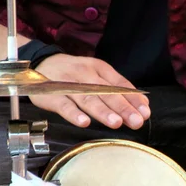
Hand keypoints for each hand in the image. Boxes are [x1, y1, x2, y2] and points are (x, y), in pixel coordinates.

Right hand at [31, 54, 149, 129]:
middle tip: (136, 121)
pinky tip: (84, 122)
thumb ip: (119, 89)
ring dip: (103, 111)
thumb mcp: (98, 75)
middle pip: (106, 93)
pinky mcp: (51, 94)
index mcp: (100, 69)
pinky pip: (64, 105)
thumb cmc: (75, 74)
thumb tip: (143, 105)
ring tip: (116, 122)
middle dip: (123, 108)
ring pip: (88, 99)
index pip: (120, 85)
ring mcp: (68, 84)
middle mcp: (86, 74)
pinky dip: (74, 114)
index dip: (133, 99)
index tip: (145, 113)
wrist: (40, 63)